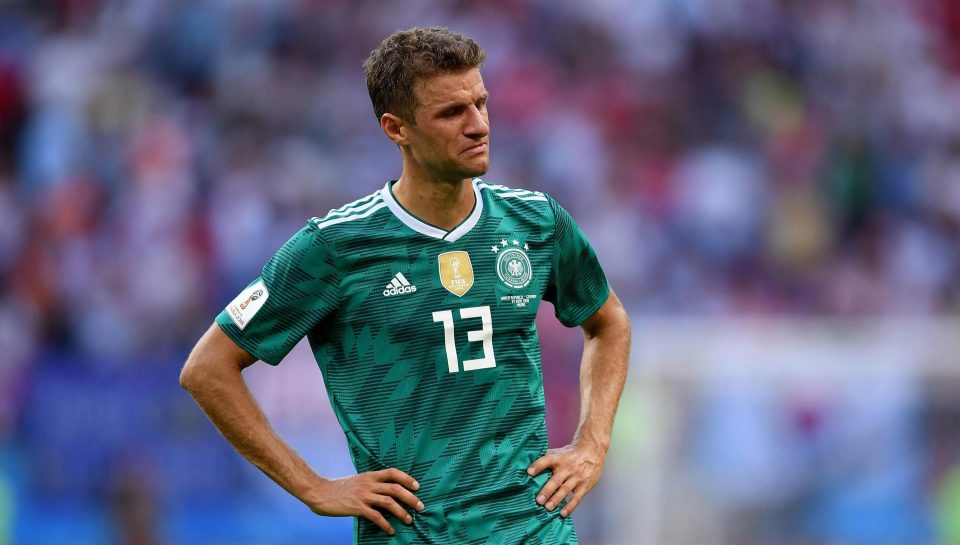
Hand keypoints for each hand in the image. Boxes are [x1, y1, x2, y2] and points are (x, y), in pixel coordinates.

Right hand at [306, 468, 423, 535]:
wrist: (319, 492)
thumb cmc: (337, 488)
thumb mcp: (356, 481)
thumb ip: (369, 484)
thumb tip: (382, 490)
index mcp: (369, 475)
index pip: (392, 472)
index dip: (407, 478)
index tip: (417, 486)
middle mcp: (368, 484)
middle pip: (395, 488)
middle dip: (410, 497)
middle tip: (420, 506)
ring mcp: (363, 495)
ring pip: (388, 502)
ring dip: (401, 512)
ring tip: (409, 520)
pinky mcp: (357, 507)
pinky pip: (376, 516)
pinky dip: (386, 524)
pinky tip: (391, 530)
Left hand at [527, 442, 605, 517]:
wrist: (592, 451)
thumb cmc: (570, 453)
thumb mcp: (559, 452)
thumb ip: (546, 458)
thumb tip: (526, 462)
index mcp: (559, 458)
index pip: (547, 460)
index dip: (538, 466)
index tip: (529, 472)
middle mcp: (568, 468)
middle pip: (556, 480)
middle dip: (547, 490)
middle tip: (538, 500)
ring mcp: (577, 477)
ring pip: (565, 490)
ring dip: (556, 500)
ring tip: (547, 508)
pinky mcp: (584, 486)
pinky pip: (577, 498)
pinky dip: (570, 506)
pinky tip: (562, 513)